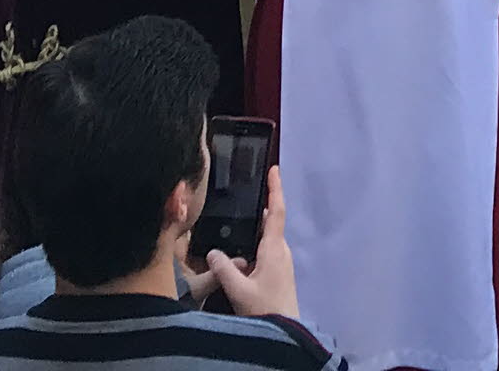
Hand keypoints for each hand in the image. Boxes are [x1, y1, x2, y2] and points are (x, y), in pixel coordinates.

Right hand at [199, 166, 302, 321]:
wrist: (285, 330)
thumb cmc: (265, 308)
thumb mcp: (239, 290)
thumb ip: (223, 269)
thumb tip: (213, 252)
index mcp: (275, 249)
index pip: (276, 211)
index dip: (275, 189)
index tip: (274, 169)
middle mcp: (281, 251)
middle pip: (270, 222)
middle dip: (259, 207)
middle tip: (244, 194)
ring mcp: (281, 262)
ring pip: (266, 238)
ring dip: (254, 229)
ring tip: (235, 221)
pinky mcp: (278, 272)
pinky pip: (265, 251)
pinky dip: (254, 244)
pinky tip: (239, 252)